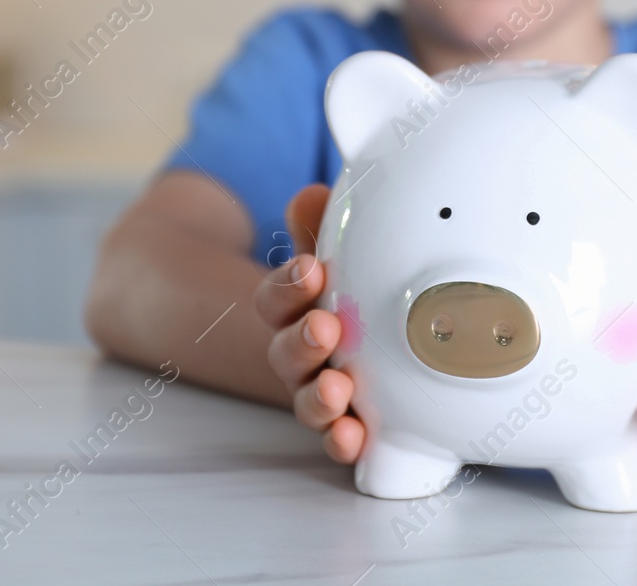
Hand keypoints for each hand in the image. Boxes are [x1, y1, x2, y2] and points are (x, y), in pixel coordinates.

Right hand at [252, 183, 364, 464]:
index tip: (309, 270)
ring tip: (336, 390)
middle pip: (287, 353)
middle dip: (303, 341)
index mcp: (295, 307)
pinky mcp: (348, 423)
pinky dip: (343, 441)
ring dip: (319, 397)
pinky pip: (339, 437)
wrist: (359, 335)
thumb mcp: (334, 250)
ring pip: (309, 399)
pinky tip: (355, 438)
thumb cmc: (345, 286)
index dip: (288, 285)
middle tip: (324, 328)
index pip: (277, 297)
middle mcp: (299, 353)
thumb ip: (323, 226)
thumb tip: (313, 196)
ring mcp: (321, 391)